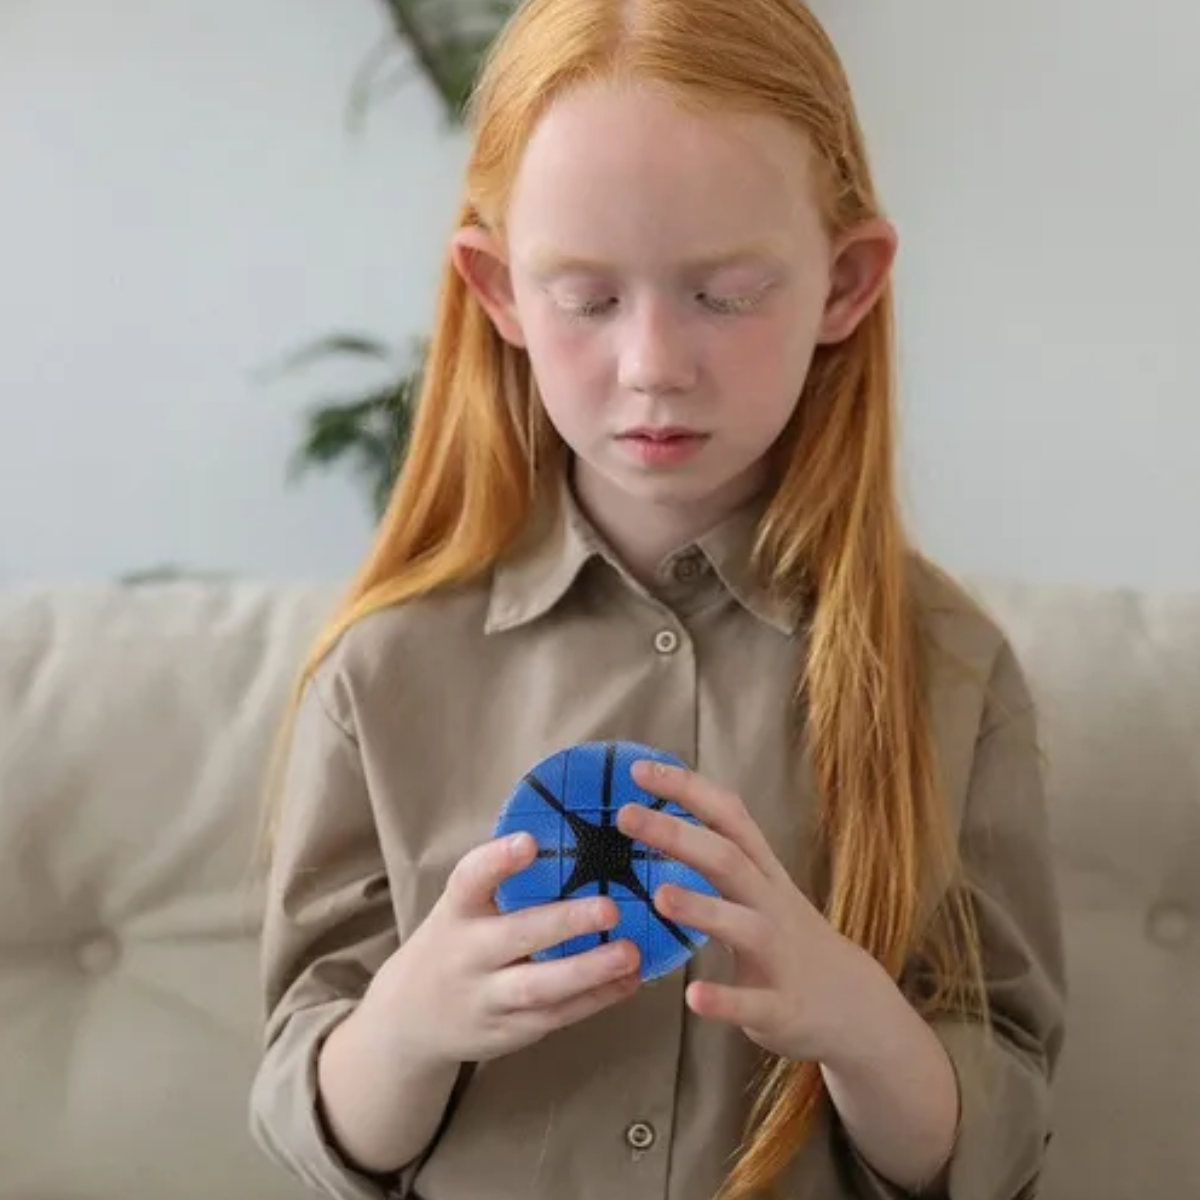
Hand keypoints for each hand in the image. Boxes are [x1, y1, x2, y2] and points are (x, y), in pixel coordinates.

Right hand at [359, 832, 641, 1068]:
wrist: (411, 1019)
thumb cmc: (455, 943)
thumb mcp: (462, 909)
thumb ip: (503, 882)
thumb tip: (576, 837)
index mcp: (457, 911)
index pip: (469, 880)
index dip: (497, 861)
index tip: (528, 841)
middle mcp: (467, 954)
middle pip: (515, 937)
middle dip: (564, 923)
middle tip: (610, 908)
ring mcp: (487, 998)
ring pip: (539, 986)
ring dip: (589, 970)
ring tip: (629, 952)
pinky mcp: (509, 1031)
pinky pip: (556, 1016)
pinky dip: (596, 999)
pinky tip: (629, 980)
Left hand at [618, 760, 883, 1064]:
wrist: (857, 1007)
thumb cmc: (790, 939)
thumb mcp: (763, 888)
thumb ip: (722, 858)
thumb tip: (662, 821)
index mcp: (762, 873)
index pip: (727, 817)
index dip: (687, 789)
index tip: (638, 769)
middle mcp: (771, 904)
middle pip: (727, 859)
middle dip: (678, 834)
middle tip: (626, 815)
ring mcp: (780, 955)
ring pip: (743, 925)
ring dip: (702, 908)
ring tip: (660, 896)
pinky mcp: (783, 1007)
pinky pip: (753, 1003)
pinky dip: (725, 1000)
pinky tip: (694, 998)